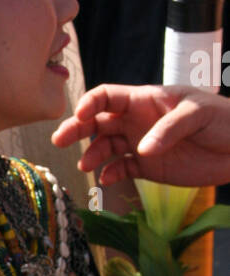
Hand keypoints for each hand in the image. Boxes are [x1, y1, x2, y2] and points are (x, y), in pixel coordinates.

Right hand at [52, 84, 229, 186]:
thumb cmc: (225, 120)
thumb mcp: (199, 114)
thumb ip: (169, 128)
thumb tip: (142, 150)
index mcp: (146, 100)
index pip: (109, 96)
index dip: (91, 103)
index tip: (80, 114)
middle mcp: (138, 121)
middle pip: (99, 121)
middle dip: (78, 129)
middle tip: (61, 140)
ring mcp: (141, 144)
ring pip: (106, 146)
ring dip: (92, 154)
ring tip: (86, 165)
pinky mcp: (148, 167)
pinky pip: (121, 169)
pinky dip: (110, 174)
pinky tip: (106, 179)